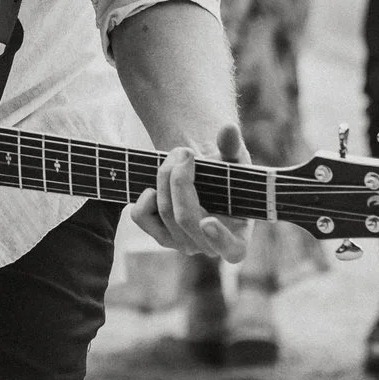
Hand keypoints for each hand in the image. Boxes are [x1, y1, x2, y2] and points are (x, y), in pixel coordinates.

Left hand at [132, 124, 247, 262]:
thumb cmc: (227, 173)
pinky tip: (155, 184)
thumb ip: (233, 147)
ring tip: (176, 155)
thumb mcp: (234, 160)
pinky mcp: (159, 234)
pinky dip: (144, 198)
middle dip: (180, 180)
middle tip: (183, 152)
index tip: (208, 221)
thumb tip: (228, 130)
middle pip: (187, 218)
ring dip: (165, 178)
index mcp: (237, 238)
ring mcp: (182, 243)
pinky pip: (142, 218)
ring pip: (165, 213)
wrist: (204, 176)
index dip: (220, 238)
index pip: (232, 249)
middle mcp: (208, 247)